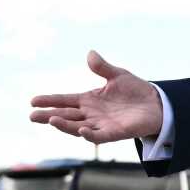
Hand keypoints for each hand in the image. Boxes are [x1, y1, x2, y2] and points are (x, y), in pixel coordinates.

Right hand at [30, 50, 162, 143]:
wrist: (158, 104)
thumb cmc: (136, 91)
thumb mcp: (118, 75)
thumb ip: (102, 67)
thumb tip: (90, 53)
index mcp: (89, 100)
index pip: (65, 101)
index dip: (50, 100)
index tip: (33, 100)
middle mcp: (92, 114)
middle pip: (66, 116)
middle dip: (48, 116)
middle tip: (32, 116)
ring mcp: (102, 124)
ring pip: (77, 127)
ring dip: (64, 125)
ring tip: (51, 120)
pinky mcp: (115, 133)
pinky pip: (99, 136)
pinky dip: (90, 135)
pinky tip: (81, 130)